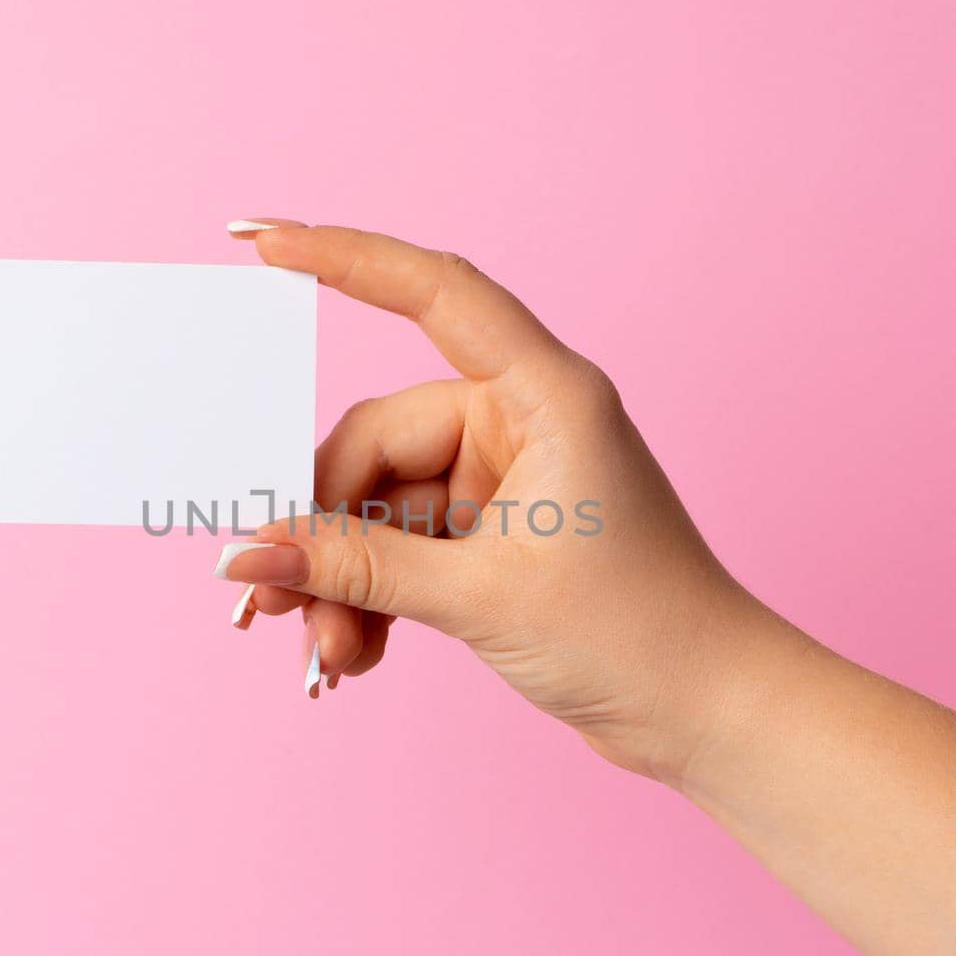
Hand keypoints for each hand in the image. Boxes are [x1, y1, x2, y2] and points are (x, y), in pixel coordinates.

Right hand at [218, 219, 772, 781]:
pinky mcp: (495, 538)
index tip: (266, 240)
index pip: (435, 294)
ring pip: (380, 507)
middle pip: (377, 442)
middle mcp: (521, 425)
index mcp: (545, 396)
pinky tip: (356, 651)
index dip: (346, 258)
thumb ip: (356, 568)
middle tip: (281, 606)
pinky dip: (373, 593)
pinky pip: (403, 547)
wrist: (706, 714)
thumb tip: (249, 553)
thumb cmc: (637, 634)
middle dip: (325, 529)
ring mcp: (506, 483)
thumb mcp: (480, 597)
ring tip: (330, 652)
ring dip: (345, 579)